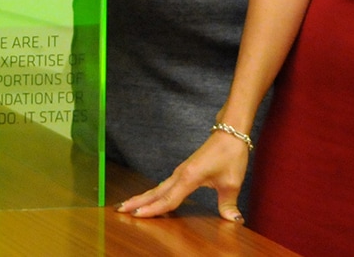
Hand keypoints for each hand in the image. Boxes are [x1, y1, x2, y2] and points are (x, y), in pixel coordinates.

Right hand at [117, 130, 249, 222]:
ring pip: (158, 188)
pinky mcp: (184, 170)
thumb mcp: (232, 182)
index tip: (136, 215)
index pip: (168, 199)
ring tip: (128, 205)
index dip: (153, 210)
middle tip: (120, 209)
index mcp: (189, 177)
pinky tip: (152, 198)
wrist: (229, 133)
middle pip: (156, 192)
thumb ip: (228, 204)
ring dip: (143, 197)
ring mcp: (180, 171)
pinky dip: (155, 193)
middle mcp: (180, 174)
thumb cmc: (230, 155)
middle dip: (138, 201)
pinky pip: (165, 185)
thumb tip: (233, 222)